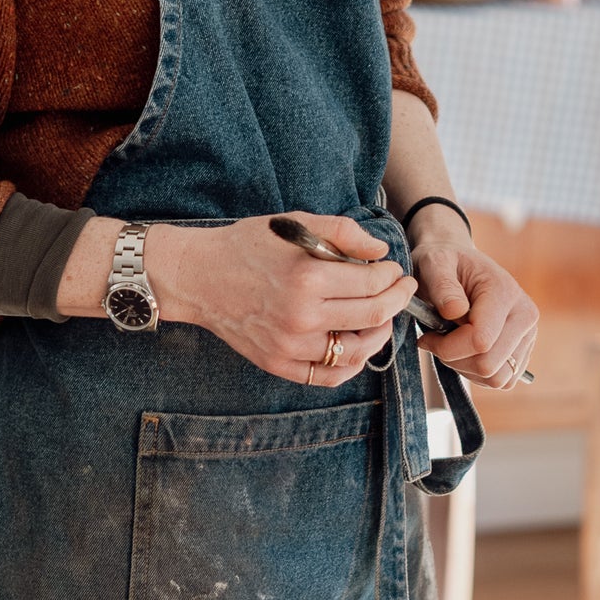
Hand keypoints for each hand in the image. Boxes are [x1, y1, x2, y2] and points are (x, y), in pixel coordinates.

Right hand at [145, 212, 415, 386]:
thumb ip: (341, 232)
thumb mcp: (293, 224)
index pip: (372, 284)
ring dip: (380, 333)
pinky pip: (329, 376)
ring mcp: (290, 347)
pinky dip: (351, 365)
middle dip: (396, 300)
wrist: (197, 276)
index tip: (395, 269)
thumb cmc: (246, 246)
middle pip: (372, 317)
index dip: (392, 276)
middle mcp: (301, 318)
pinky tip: (357, 346)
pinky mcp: (279, 364)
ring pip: (357, 352)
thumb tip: (380, 252)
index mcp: (307, 279)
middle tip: (403, 289)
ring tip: (382, 317)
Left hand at [410, 238, 538, 391]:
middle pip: (488, 365)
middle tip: (435, 340)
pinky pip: (501, 381)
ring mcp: (528, 336)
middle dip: (454, 359)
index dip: (447, 347)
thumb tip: (456, 311)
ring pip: (496, 378)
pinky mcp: (523, 352)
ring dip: (464, 368)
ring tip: (450, 342)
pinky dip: (476, 373)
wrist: (459, 264)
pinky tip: (463, 350)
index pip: (481, 340)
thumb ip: (442, 285)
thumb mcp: (434, 263)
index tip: (427, 336)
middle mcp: (525, 315)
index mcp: (505, 293)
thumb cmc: (444, 263)